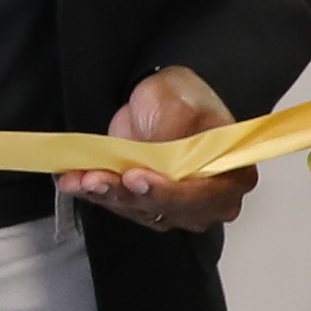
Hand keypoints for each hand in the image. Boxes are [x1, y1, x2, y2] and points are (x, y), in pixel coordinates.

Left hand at [62, 65, 259, 234]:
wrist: (159, 99)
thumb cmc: (181, 98)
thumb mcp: (178, 104)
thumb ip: (172, 134)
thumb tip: (158, 161)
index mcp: (232, 174)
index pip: (202, 194)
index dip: (168, 192)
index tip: (136, 178)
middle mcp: (210, 199)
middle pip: (169, 210)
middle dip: (128, 196)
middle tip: (98, 179)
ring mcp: (178, 205)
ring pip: (141, 211)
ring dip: (108, 196)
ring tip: (82, 178)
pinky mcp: (149, 204)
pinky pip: (123, 206)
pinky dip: (99, 195)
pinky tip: (77, 182)